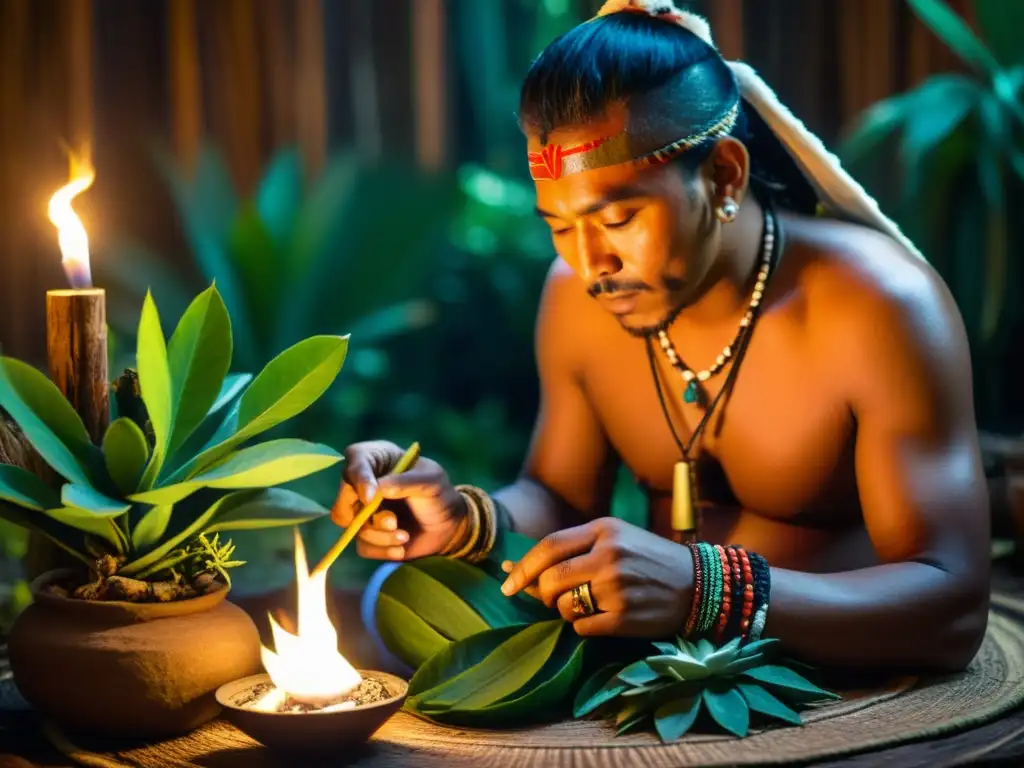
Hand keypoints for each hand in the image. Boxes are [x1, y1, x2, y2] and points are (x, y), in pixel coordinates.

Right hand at [332, 440, 466, 560]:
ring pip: (355, 528)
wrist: (450, 525)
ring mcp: (363, 511)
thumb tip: (378, 489)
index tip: (371, 496)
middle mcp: (364, 484)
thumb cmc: (439, 493)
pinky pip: (363, 547)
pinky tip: (401, 548)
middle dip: (366, 515)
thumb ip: (406, 482)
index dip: (358, 478)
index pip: (355, 460)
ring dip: (380, 536)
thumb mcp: (431, 481)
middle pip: (343, 499)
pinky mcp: (368, 536)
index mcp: (377, 459)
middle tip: (392, 521)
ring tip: (404, 535)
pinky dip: (383, 550)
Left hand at [500, 517, 692, 637]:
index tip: (507, 583)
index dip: (523, 567)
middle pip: (551, 580)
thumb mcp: (615, 538)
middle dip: (543, 593)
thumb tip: (516, 570)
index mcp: (604, 530)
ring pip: (563, 606)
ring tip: (589, 603)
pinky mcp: (624, 617)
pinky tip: (604, 617)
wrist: (699, 585)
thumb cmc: (648, 559)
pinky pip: (582, 627)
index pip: (549, 547)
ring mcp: (617, 587)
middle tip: (552, 597)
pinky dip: (584, 626)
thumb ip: (572, 549)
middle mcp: (609, 556)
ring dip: (566, 610)